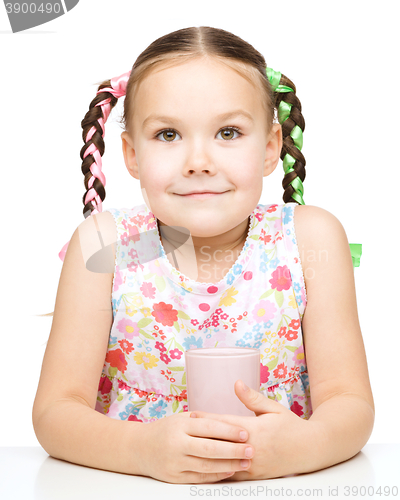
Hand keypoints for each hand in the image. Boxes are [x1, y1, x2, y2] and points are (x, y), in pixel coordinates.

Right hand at [138, 410, 254, 483]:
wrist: (139, 448)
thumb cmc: (166, 429)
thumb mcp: (181, 418)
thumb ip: (202, 420)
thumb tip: (230, 422)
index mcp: (179, 426)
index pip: (209, 428)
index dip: (228, 431)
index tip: (245, 433)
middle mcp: (176, 444)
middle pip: (210, 449)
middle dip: (233, 450)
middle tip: (251, 450)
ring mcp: (175, 463)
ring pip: (206, 466)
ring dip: (229, 465)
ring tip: (245, 462)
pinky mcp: (174, 478)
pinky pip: (199, 477)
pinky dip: (216, 475)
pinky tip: (230, 471)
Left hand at [191, 380, 313, 480]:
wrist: (310, 450)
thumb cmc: (291, 426)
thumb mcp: (273, 408)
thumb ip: (252, 398)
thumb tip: (236, 383)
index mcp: (255, 429)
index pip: (225, 423)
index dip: (207, 419)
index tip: (192, 415)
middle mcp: (252, 448)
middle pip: (221, 443)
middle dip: (202, 436)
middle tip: (184, 431)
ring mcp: (253, 464)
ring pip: (224, 460)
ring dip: (207, 453)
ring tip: (191, 447)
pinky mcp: (255, 475)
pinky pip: (232, 472)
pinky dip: (219, 468)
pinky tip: (207, 464)